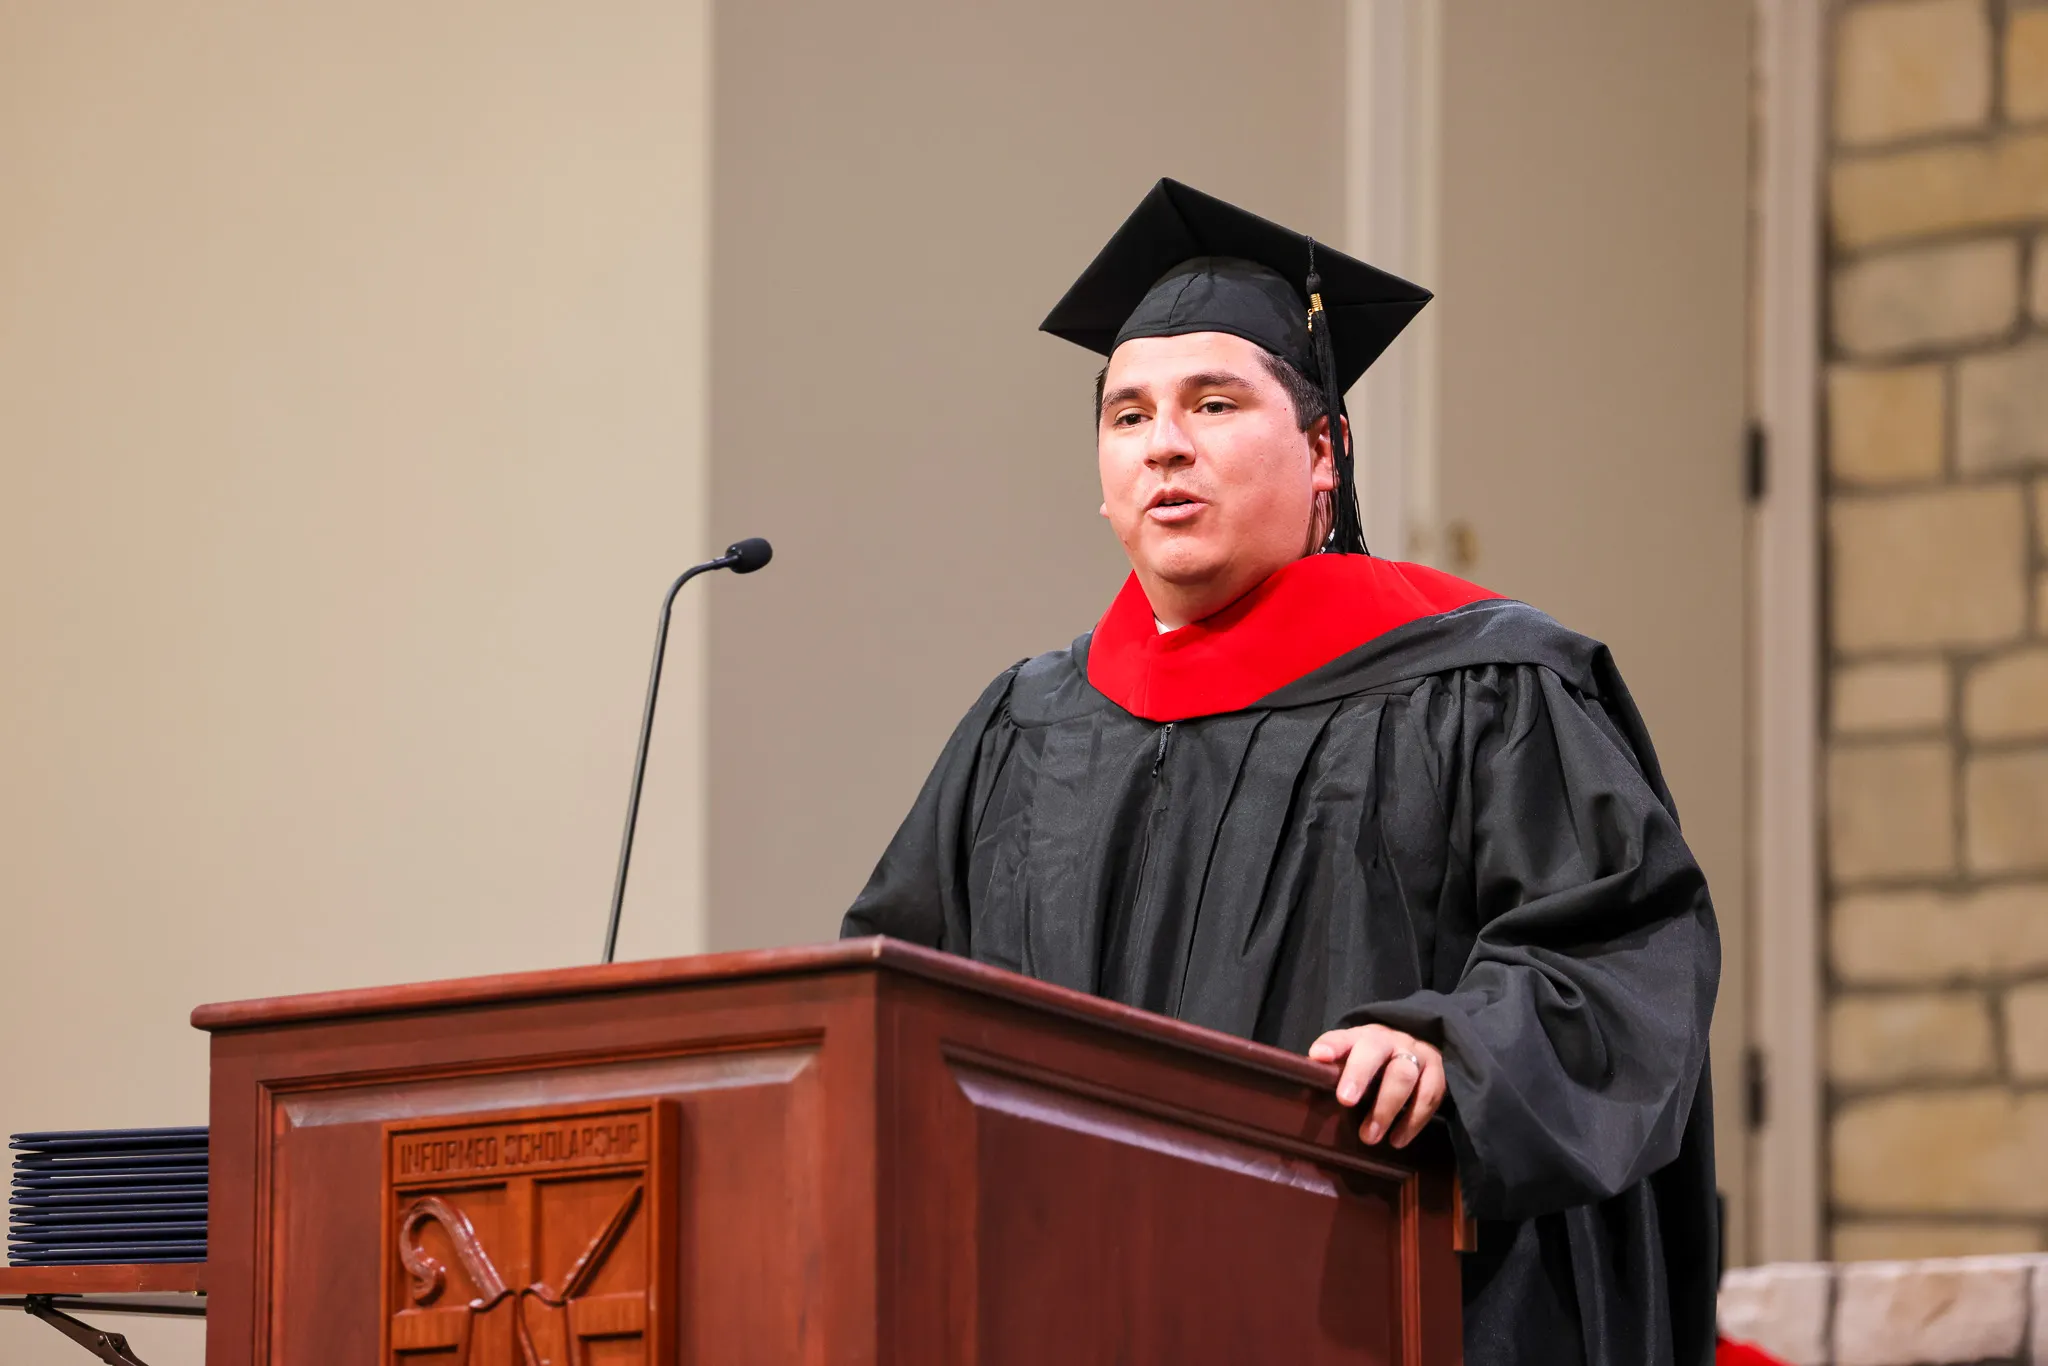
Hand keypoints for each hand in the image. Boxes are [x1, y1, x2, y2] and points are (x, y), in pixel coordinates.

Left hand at [1308, 1024, 1445, 1147]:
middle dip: (1359, 1075)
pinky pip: (1429, 1096)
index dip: (1332, 1045)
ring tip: (1370, 1137)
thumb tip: (1308, 1089)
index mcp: (1363, 1036)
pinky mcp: (1438, 1073)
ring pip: (1404, 1075)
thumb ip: (1335, 1069)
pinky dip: (1413, 1121)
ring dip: (1386, 1108)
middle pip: (1375, 1051)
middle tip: (1345, 1101)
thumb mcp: (1354, 1058)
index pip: (1344, 1036)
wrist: (1418, 1048)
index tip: (1318, 1056)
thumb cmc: (1376, 1061)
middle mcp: (1390, 1041)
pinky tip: (1397, 1140)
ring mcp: (1417, 1054)